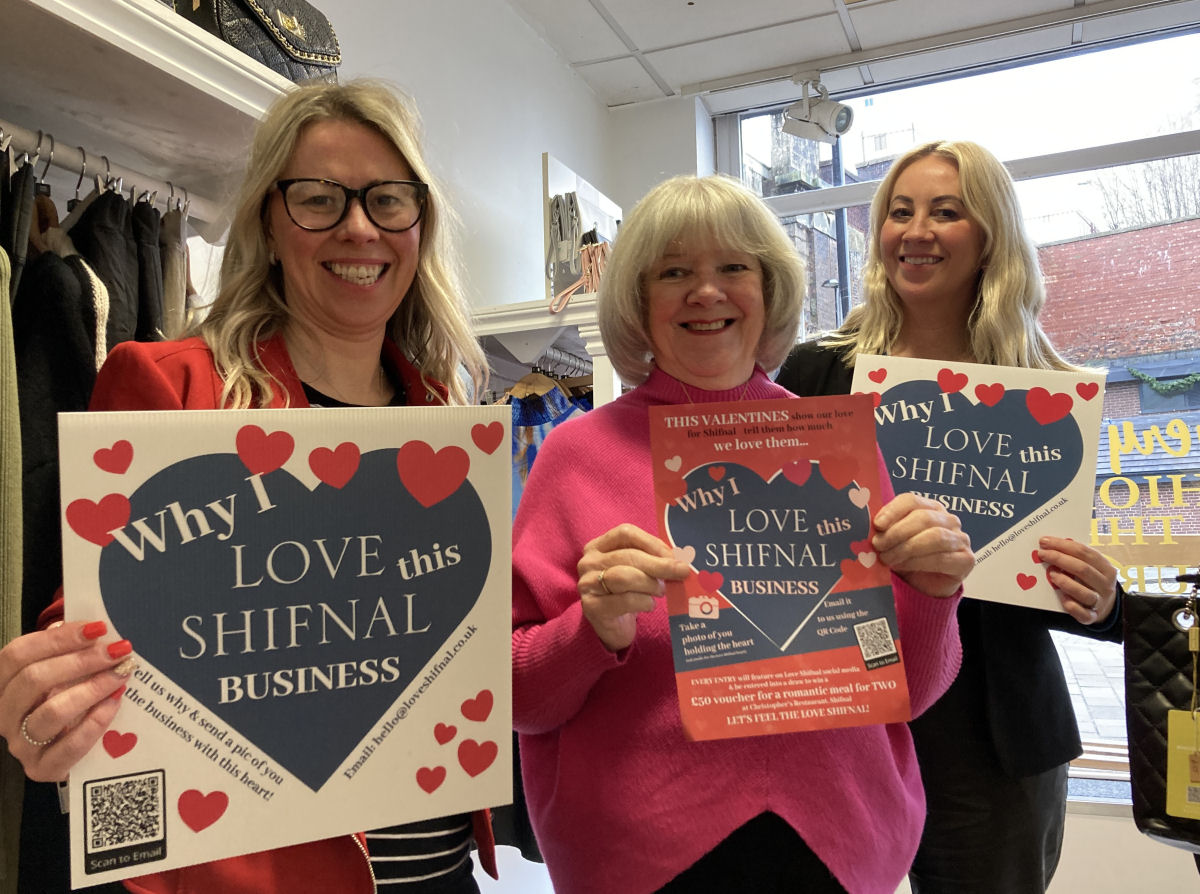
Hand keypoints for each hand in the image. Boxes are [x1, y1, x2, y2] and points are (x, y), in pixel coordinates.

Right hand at [0, 621, 136, 780]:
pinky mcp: (41, 769)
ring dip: (92, 689)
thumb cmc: (65, 701)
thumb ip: (68, 651)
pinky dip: (95, 722)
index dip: (57, 638)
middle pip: (34, 679)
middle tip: (117, 651)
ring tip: (121, 674)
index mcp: (2, 685)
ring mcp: (20, 744)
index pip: (17, 654)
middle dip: (81, 661)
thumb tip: (91, 628)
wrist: (70, 754)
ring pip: (51, 711)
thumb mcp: (62, 674)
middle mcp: (5, 714)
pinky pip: (70, 745)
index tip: (97, 628)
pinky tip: (114, 703)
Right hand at [577, 524, 690, 651]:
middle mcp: (588, 562)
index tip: (673, 555)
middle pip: (627, 555)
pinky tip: (650, 605)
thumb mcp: (637, 571)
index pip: (625, 533)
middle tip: (681, 572)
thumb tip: (680, 559)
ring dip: (650, 583)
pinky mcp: (591, 607)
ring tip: (661, 591)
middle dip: (659, 564)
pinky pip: (624, 600)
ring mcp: (587, 584)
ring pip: (624, 577)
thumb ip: (652, 560)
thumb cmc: (627, 593)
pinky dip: (643, 602)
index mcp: (598, 546)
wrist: (612, 627)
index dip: (652, 542)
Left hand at [872, 493, 973, 597]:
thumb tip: (865, 526)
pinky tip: (903, 566)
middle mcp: (948, 520)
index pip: (912, 500)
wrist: (923, 586)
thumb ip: (884, 531)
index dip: (893, 511)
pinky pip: (942, 558)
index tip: (877, 524)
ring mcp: (960, 539)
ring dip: (906, 548)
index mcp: (929, 508)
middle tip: (878, 546)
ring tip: (887, 558)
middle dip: (897, 532)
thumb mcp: (892, 542)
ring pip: (935, 537)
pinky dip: (918, 562)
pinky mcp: (966, 560)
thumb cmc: (906, 558)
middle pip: (923, 518)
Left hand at [1037, 536, 1117, 624]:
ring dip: (1065, 582)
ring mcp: (1099, 601)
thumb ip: (1077, 557)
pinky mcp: (1091, 616)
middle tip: (1042, 554)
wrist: (1107, 606)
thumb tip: (1052, 545)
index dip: (1063, 545)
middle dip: (1059, 559)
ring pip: (1083, 592)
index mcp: (1106, 568)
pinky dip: (1071, 605)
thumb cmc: (1092, 581)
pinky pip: (1081, 613)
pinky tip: (1060, 596)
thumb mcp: (1092, 567)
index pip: (1084, 552)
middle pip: (1083, 569)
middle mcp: (1105, 584)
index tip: (1044, 541)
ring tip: (1051, 574)